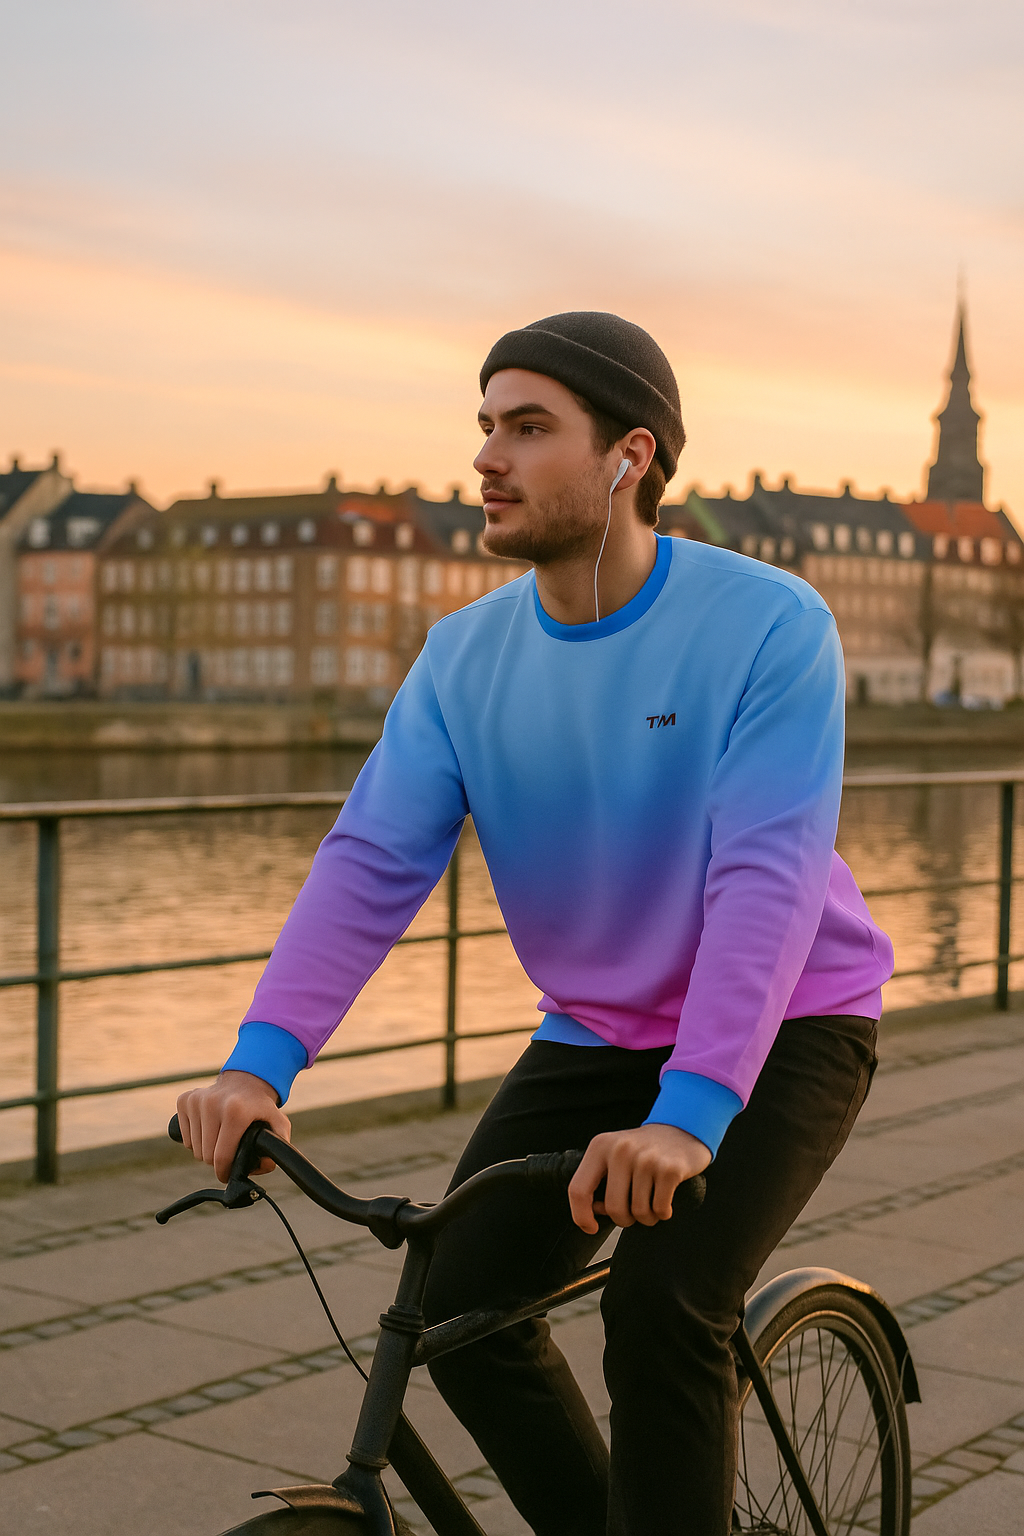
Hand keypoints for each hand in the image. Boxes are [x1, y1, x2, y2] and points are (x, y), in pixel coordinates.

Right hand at [176, 1071, 291, 1184]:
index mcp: (235, 1111)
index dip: (224, 1172)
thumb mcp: (279, 1124)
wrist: (246, 1080)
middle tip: (228, 1151)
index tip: (228, 1173)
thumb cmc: (260, 1107)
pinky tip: (209, 1128)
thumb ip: (278, 1147)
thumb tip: (264, 1165)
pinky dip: (195, 1138)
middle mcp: (212, 1103)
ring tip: (220, 1138)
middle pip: (205, 1155)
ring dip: (205, 1149)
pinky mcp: (185, 1100)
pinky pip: (184, 1136)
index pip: (221, 1157)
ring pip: (193, 1148)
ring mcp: (196, 1100)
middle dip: (216, 1161)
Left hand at [568, 1122, 710, 1233]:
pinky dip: (663, 1213)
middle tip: (632, 1213)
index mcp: (601, 1146)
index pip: (578, 1189)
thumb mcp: (615, 1157)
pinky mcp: (670, 1169)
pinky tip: (665, 1201)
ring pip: (639, 1212)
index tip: (591, 1228)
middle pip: (613, 1207)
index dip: (581, 1216)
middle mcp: (621, 1149)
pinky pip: (660, 1209)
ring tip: (651, 1203)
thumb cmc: (644, 1150)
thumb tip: (594, 1211)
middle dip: (624, 1220)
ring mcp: (647, 1158)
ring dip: (647, 1217)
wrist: (682, 1129)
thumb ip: (600, 1182)